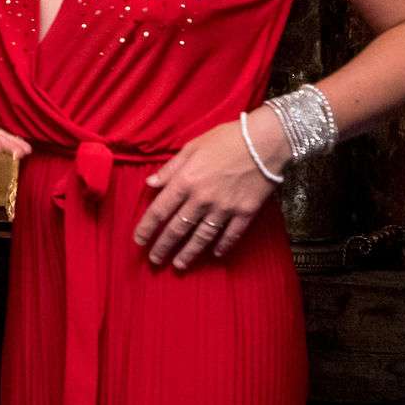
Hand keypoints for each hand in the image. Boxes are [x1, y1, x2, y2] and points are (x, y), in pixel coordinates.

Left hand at [134, 120, 281, 269]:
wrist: (266, 141)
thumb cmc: (227, 138)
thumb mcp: (192, 146)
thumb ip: (171, 168)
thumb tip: (150, 183)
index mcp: (186, 181)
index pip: (160, 210)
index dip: (147, 228)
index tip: (139, 240)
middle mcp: (202, 198)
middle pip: (178, 228)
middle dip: (163, 246)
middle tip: (154, 260)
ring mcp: (224, 208)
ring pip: (202, 237)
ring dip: (189, 253)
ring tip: (179, 265)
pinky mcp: (245, 212)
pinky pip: (231, 234)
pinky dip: (223, 246)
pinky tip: (216, 254)